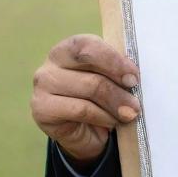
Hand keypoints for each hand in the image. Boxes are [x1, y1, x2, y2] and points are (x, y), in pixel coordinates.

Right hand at [30, 34, 140, 167]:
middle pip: (90, 69)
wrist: (84, 131)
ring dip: (114, 105)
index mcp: (69, 48)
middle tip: (136, 103)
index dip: (113, 60)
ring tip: (129, 114)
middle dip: (118, 87)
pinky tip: (112, 122)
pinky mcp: (42, 109)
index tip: (134, 77)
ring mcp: (43, 86)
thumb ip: (118, 70)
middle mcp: (51, 63)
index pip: (88, 45)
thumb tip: (132, 74)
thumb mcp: (111, 79)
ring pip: (88, 90)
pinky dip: (102, 116)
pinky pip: (80, 110)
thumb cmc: (100, 97)